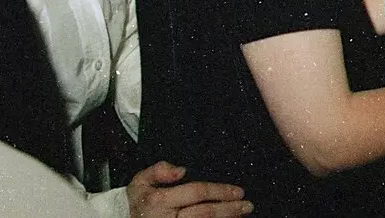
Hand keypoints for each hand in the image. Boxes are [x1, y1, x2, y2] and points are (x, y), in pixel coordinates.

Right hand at [127, 161, 251, 217]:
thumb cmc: (137, 203)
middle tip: (247, 205)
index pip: (196, 193)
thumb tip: (180, 169)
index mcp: (159, 200)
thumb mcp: (140, 181)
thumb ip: (158, 170)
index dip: (219, 191)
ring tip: (241, 214)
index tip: (237, 191)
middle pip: (204, 213)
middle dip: (229, 209)